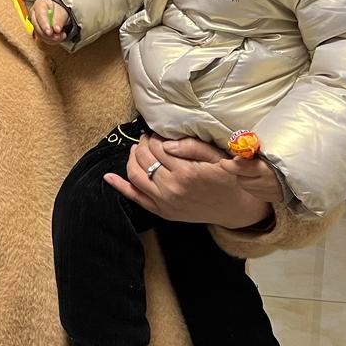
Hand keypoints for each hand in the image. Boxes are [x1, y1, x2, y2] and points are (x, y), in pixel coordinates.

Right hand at [30, 0, 68, 41]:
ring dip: (52, 38)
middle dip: (48, 35)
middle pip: (37, 27)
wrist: (57, 11)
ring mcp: (36, 24)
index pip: (40, 15)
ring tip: (62, 35)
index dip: (44, 25)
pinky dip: (52, 40)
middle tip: (59, 36)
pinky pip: (43, 39)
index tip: (50, 32)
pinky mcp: (39, 32)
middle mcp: (34, 15)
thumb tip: (57, 29)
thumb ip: (59, 19)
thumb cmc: (58, 8)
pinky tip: (59, 37)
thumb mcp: (62, 11)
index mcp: (39, 5)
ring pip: (40, 35)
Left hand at [104, 134, 272, 229]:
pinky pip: (135, 198)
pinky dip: (120, 187)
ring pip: (135, 175)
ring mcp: (165, 202)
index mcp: (186, 172)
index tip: (156, 133)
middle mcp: (172, 188)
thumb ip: (193, 147)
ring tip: (138, 149)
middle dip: (142, 144)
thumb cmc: (229, 179)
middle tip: (146, 137)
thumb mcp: (218, 158)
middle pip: (144, 159)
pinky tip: (108, 177)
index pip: (157, 147)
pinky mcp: (162, 212)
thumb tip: (167, 142)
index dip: (154, 137)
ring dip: (131, 158)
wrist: (237, 209)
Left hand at [220, 156, 285, 203]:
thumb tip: (236, 155)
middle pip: (241, 180)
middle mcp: (268, 184)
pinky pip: (255, 193)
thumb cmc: (284, 155)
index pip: (242, 169)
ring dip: (245, 179)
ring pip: (247, 187)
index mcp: (266, 169)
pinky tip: (259, 179)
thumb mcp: (268, 150)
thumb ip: (253, 152)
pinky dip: (253, 186)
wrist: (304, 171)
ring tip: (252, 171)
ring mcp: (271, 193)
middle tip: (242, 163)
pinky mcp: (273, 199)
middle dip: (238, 171)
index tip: (223, 162)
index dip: (230, 165)